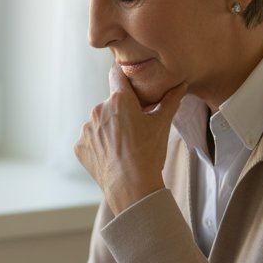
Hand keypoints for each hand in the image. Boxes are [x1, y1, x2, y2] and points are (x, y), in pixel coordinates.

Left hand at [75, 65, 181, 214]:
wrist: (132, 188)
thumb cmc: (148, 154)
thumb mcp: (162, 124)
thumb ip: (171, 100)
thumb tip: (182, 84)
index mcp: (118, 100)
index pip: (116, 75)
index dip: (124, 77)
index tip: (128, 82)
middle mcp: (98, 110)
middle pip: (111, 104)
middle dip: (120, 112)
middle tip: (135, 129)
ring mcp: (86, 129)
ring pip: (99, 123)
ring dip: (109, 130)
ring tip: (124, 147)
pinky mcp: (79, 146)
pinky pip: (90, 141)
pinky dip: (100, 146)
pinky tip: (113, 157)